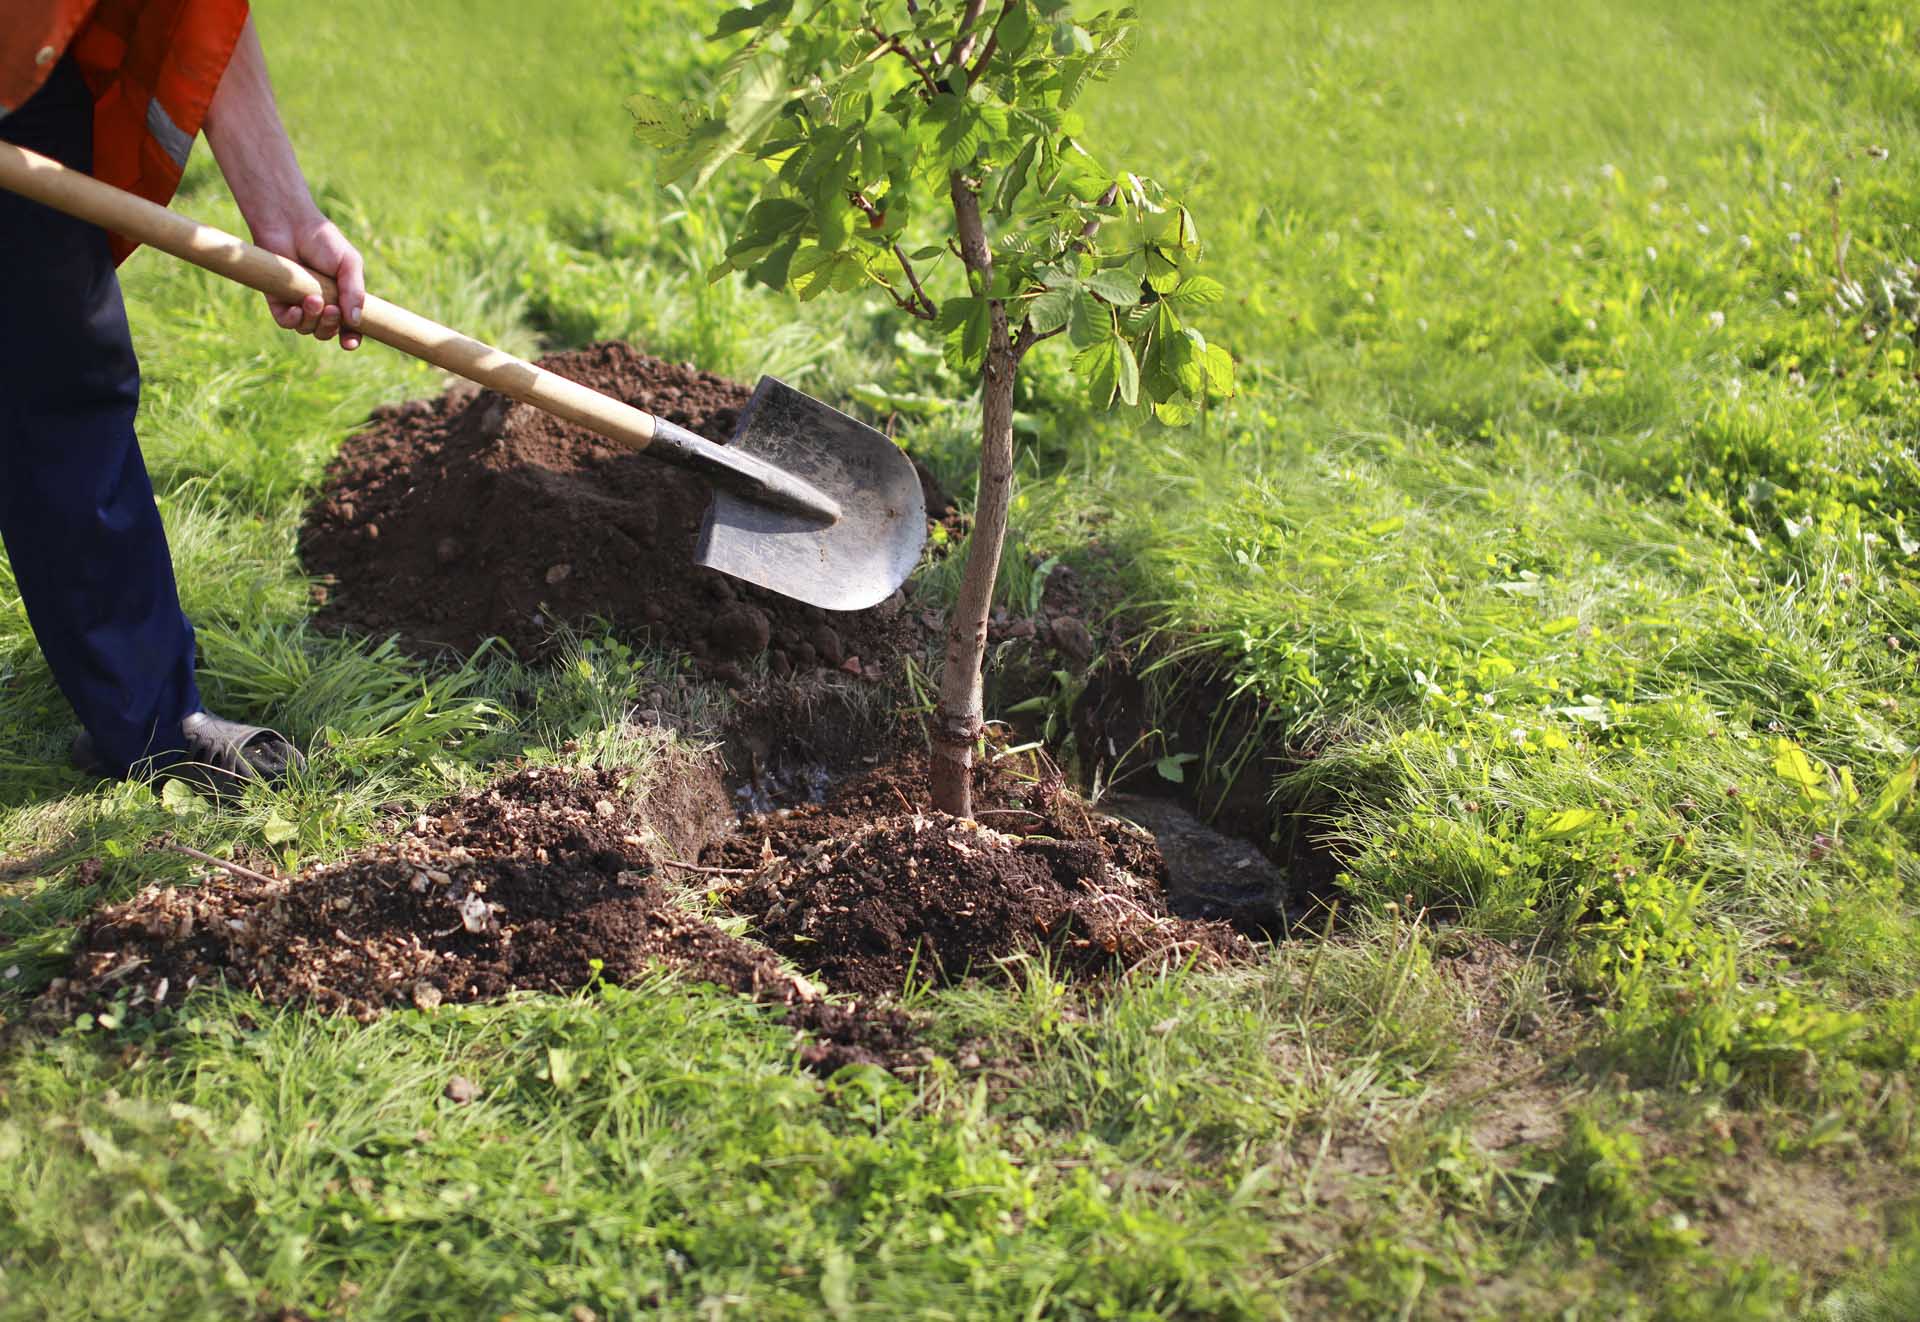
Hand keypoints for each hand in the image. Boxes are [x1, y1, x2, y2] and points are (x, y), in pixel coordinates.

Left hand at [251, 212, 364, 350]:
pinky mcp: (278, 300)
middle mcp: (321, 305)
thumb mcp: (350, 264)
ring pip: (307, 329)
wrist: (290, 224)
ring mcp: (298, 303)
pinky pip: (287, 322)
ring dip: (313, 320)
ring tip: (313, 299)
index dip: (351, 338)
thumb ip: (355, 292)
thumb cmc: (323, 241)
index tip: (350, 341)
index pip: (349, 328)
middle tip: (332, 309)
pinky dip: (293, 320)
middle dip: (331, 326)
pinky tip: (297, 308)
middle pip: (327, 332)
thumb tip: (356, 321)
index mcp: (341, 299)